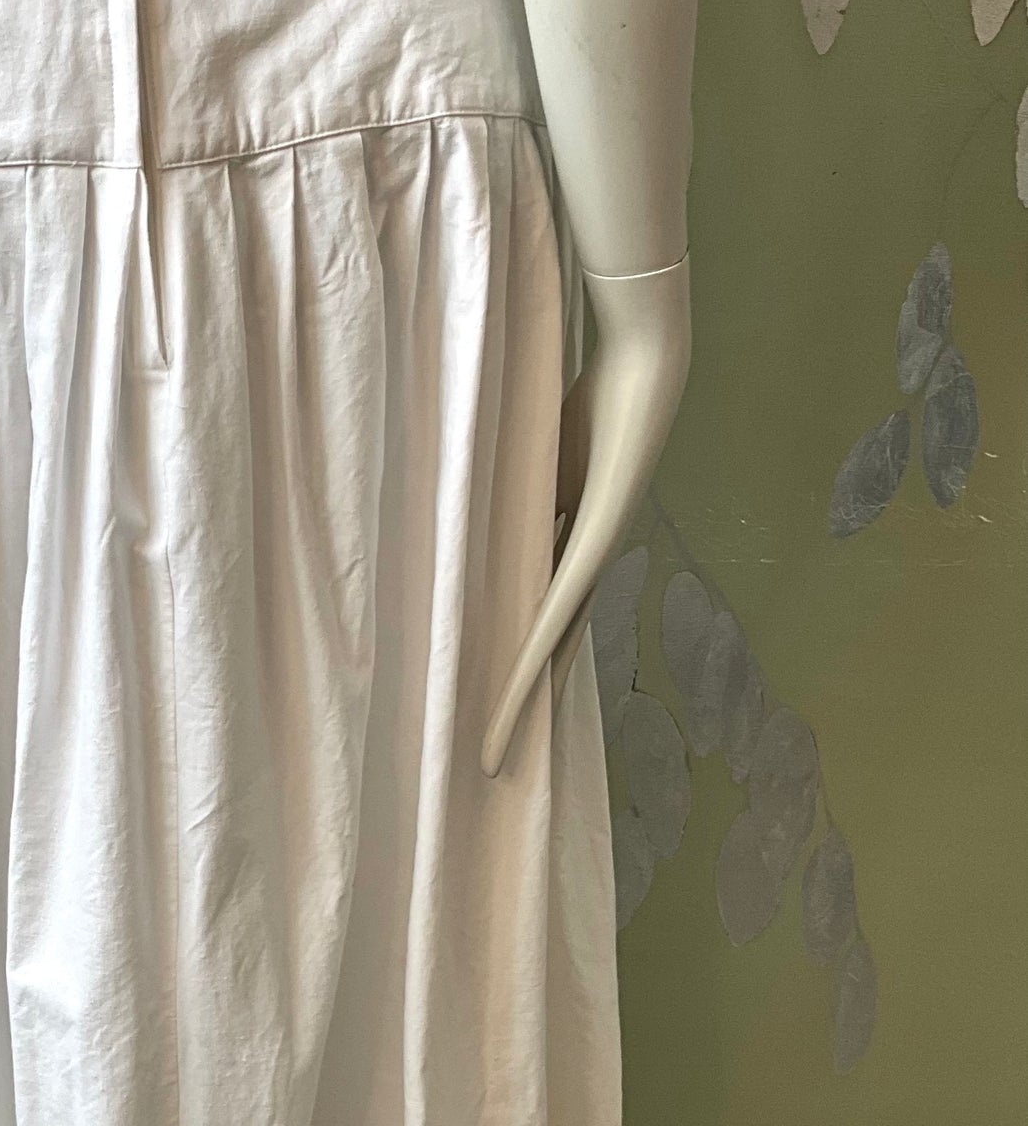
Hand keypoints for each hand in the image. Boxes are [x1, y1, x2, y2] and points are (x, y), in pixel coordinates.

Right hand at [481, 256, 691, 778]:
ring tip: (492, 749)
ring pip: (547, 647)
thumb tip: (479, 504)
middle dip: (520, 705)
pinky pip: (553, 614)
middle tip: (492, 755)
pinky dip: (530, 657)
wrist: (645, 371)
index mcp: (575, 545)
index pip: (541, 618)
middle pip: (546, 649)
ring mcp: (594, 561)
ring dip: (520, 702)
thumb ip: (521, 491)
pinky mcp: (594, 550)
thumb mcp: (543, 459)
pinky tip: (513, 695)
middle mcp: (589, 563)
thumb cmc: (594, 399)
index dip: (519, 665)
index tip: (495, 704)